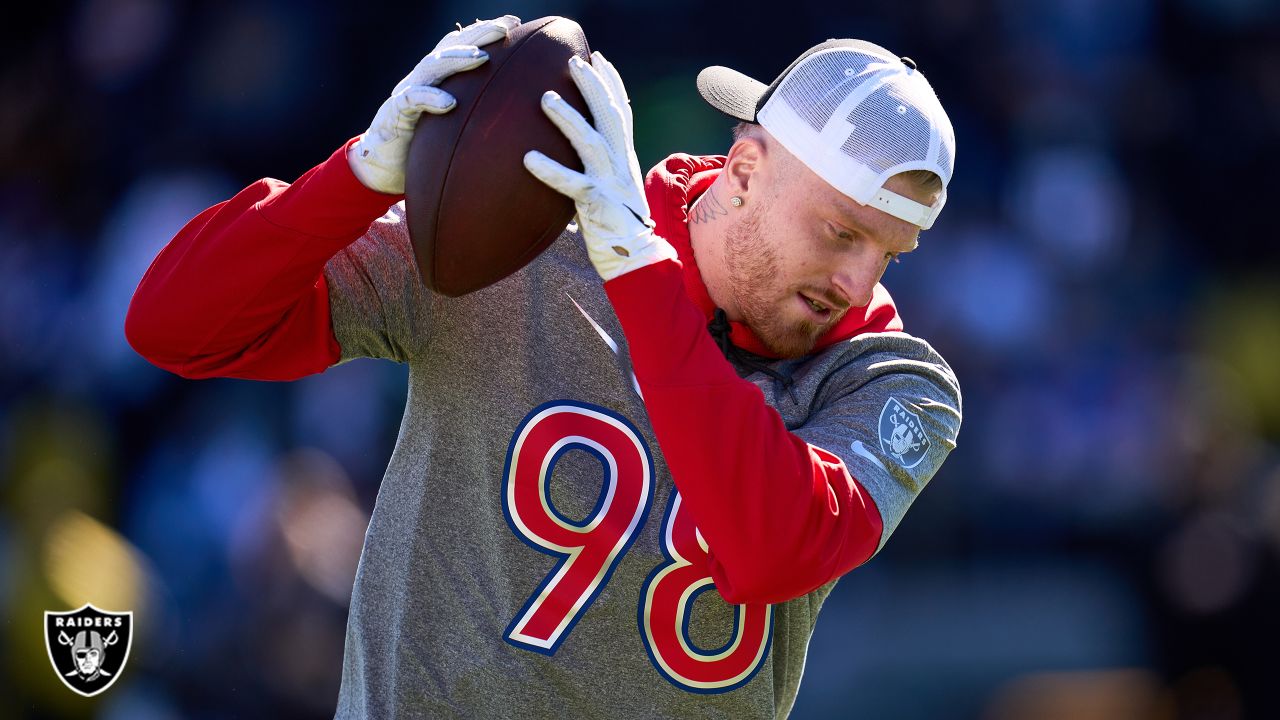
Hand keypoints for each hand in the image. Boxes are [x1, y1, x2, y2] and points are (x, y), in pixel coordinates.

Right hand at [349, 15, 520, 193]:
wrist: (383, 167)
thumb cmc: (422, 147)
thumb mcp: (453, 127)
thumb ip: (475, 114)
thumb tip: (515, 114)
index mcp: (437, 79)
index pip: (461, 47)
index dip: (484, 33)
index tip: (514, 23)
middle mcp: (422, 80)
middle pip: (450, 48)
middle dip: (477, 35)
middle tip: (504, 28)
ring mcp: (407, 93)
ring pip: (432, 67)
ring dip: (457, 59)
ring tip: (482, 57)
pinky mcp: (394, 114)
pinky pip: (411, 100)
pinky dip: (430, 98)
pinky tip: (450, 102)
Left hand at [524, 53, 677, 281]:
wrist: (635, 256)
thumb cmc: (617, 223)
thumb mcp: (612, 186)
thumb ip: (598, 165)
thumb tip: (576, 151)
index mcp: (624, 157)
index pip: (621, 111)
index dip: (611, 82)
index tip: (597, 57)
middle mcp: (620, 163)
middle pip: (610, 115)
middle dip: (593, 85)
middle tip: (572, 61)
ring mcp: (610, 182)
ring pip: (591, 141)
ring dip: (569, 117)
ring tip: (546, 98)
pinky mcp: (597, 204)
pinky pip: (571, 183)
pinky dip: (550, 170)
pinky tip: (528, 158)